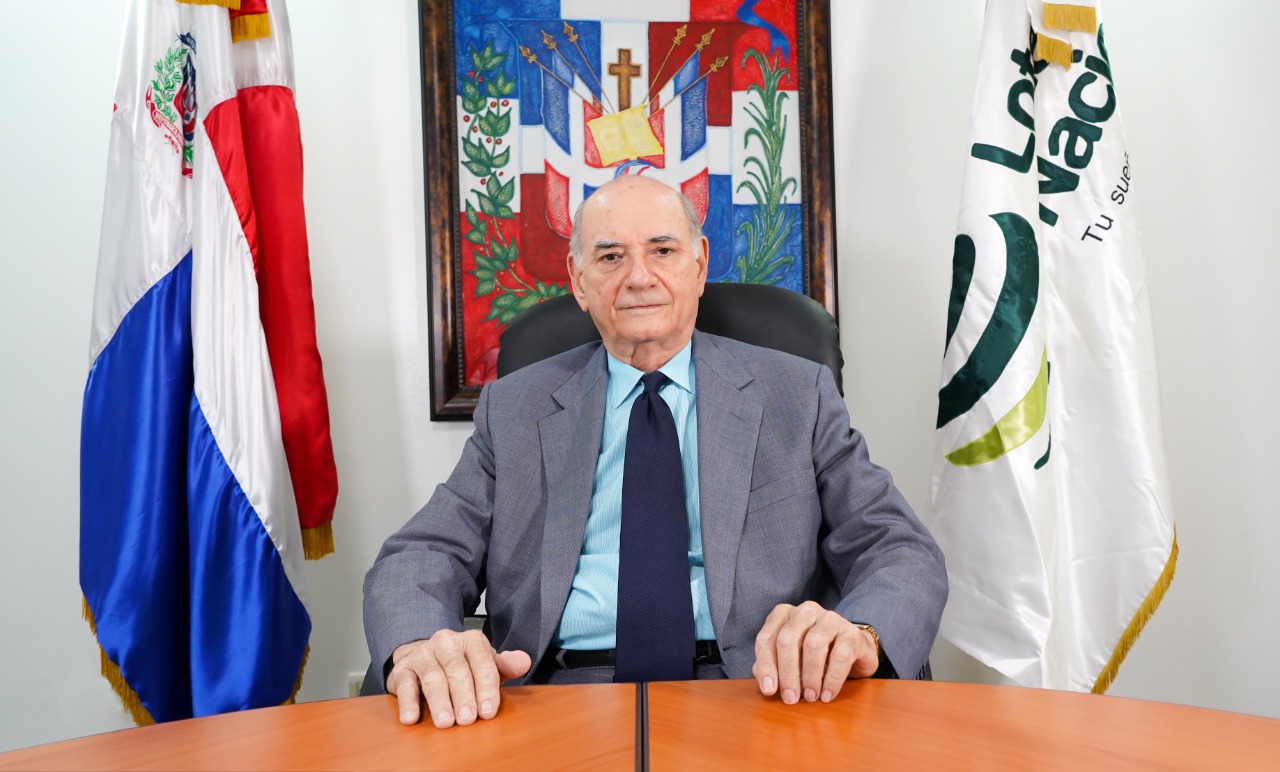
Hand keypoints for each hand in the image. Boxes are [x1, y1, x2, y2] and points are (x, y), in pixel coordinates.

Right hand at [386, 630, 531, 727]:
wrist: (424, 655)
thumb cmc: (461, 664)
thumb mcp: (486, 663)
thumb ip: (505, 665)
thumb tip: (524, 661)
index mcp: (471, 640)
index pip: (482, 662)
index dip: (486, 688)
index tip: (488, 711)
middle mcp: (446, 642)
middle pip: (457, 670)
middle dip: (464, 696)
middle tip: (468, 719)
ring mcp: (422, 654)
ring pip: (432, 677)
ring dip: (440, 701)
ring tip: (446, 722)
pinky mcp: (402, 668)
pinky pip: (404, 685)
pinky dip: (408, 702)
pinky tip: (412, 718)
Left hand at [752, 602, 878, 704]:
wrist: (853, 652)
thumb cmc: (814, 657)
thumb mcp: (790, 660)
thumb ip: (773, 666)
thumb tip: (765, 682)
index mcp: (784, 614)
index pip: (767, 638)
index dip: (766, 666)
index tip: (769, 691)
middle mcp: (805, 611)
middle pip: (788, 639)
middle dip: (787, 672)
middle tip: (790, 698)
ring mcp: (830, 618)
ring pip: (814, 644)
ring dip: (810, 676)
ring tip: (810, 697)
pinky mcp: (851, 633)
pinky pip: (840, 656)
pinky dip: (832, 679)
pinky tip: (827, 695)